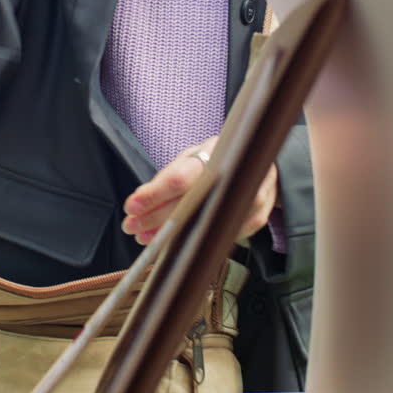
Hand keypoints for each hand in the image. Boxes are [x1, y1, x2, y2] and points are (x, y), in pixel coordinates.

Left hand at [121, 136, 277, 244]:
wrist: (260, 164)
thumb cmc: (219, 162)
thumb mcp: (193, 160)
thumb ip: (168, 177)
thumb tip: (140, 198)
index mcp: (217, 151)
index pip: (180, 178)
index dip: (154, 195)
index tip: (132, 207)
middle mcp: (236, 173)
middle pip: (190, 203)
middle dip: (156, 218)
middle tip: (132, 226)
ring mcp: (251, 196)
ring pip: (206, 222)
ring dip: (172, 233)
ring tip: (148, 237)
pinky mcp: (258, 218)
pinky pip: (221, 234)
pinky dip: (196, 239)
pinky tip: (177, 241)